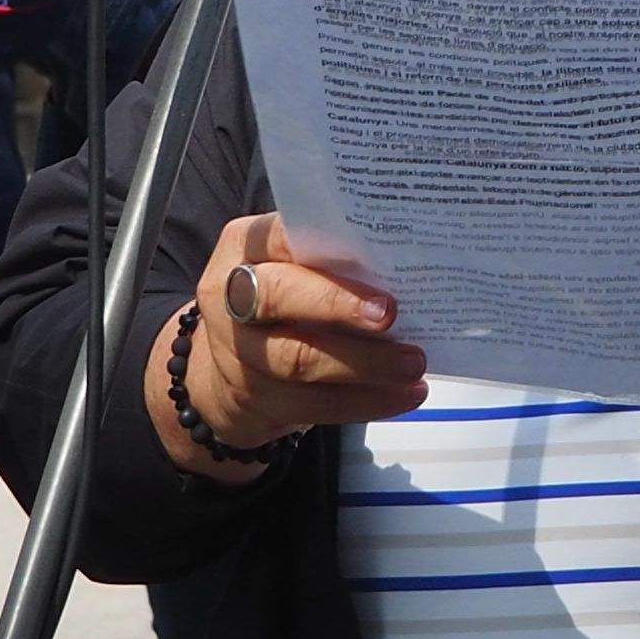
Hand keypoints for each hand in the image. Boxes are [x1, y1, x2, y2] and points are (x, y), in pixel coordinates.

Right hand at [161, 211, 426, 479]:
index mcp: (243, 248)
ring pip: (298, 359)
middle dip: (337, 304)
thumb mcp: (291, 267)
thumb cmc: (285, 299)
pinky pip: (312, 404)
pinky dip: (364, 402)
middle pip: (278, 296)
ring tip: (413, 364)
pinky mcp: (255, 399)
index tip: (371, 258)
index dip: (320, 243)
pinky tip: (404, 396)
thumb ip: (330, 261)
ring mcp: (237, 353)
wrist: (226, 372)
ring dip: (364, 364)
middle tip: (390, 314)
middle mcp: (230, 296)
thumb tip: (409, 267)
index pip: (276, 234)